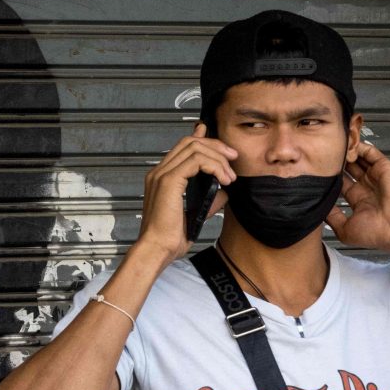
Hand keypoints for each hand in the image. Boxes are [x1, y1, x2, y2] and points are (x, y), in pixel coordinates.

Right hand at [136, 123, 236, 262]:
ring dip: (218, 158)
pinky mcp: (169, 181)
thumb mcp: (195, 214)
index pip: (183, 148)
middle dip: (215, 146)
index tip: (222, 146)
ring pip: (194, 148)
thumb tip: (224, 192)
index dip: (203, 139)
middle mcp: (159, 172)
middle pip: (190, 142)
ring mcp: (162, 175)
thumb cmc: (169, 238)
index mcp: (162, 178)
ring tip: (229, 176)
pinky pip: (196, 160)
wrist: (157, 249)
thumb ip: (208, 200)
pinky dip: (214, 166)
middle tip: (232, 158)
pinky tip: (223, 179)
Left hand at [325, 141, 389, 254]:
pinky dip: (359, 147)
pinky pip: (370, 152)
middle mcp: (367, 187)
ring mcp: (376, 176)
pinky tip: (347, 144)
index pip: (342, 184)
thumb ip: (332, 217)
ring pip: (358, 159)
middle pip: (349, 169)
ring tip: (332, 147)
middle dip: (337, 163)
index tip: (318, 174)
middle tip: (323, 157)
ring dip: (347, 153)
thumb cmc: (376, 233)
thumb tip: (319, 208)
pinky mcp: (384, 167)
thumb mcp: (345, 230)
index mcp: (359, 201)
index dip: (331, 178)